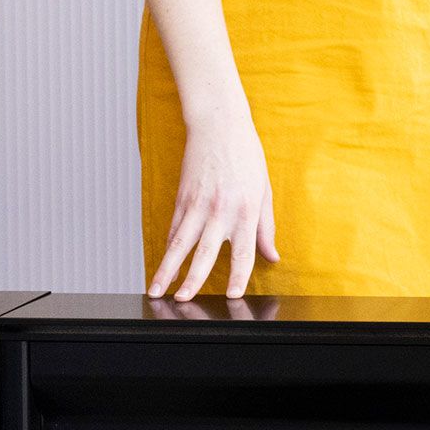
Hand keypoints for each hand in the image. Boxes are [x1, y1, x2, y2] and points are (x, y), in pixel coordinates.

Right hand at [149, 111, 279, 299]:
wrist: (220, 127)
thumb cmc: (246, 157)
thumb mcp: (264, 191)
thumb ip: (265, 227)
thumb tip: (271, 256)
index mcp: (246, 211)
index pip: (243, 251)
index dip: (239, 276)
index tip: (233, 296)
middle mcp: (220, 211)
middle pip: (205, 253)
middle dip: (193, 281)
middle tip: (184, 301)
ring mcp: (197, 205)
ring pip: (179, 244)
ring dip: (167, 270)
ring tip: (158, 290)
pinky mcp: (181, 199)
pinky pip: (173, 229)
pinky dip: (167, 249)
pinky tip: (161, 265)